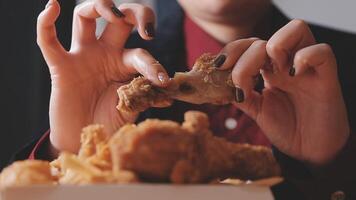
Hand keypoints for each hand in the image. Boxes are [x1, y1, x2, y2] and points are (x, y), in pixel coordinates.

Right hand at [37, 0, 168, 152]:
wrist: (85, 140)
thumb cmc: (109, 123)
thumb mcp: (131, 109)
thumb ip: (145, 97)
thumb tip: (168, 94)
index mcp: (124, 64)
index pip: (141, 53)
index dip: (153, 65)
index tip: (163, 82)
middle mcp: (105, 54)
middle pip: (119, 19)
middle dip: (136, 14)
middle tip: (147, 30)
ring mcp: (82, 56)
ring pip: (86, 16)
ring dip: (100, 7)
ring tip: (114, 14)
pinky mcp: (60, 67)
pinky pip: (48, 41)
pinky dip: (45, 23)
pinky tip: (52, 6)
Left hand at [218, 20, 349, 164]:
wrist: (310, 150)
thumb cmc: (286, 128)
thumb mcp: (257, 111)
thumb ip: (239, 96)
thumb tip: (216, 86)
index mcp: (269, 69)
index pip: (249, 44)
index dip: (232, 51)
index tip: (219, 67)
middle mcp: (286, 63)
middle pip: (264, 39)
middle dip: (245, 58)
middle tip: (241, 83)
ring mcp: (306, 67)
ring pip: (296, 29)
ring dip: (275, 46)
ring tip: (271, 72)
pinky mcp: (327, 76)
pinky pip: (322, 51)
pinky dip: (305, 56)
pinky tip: (293, 74)